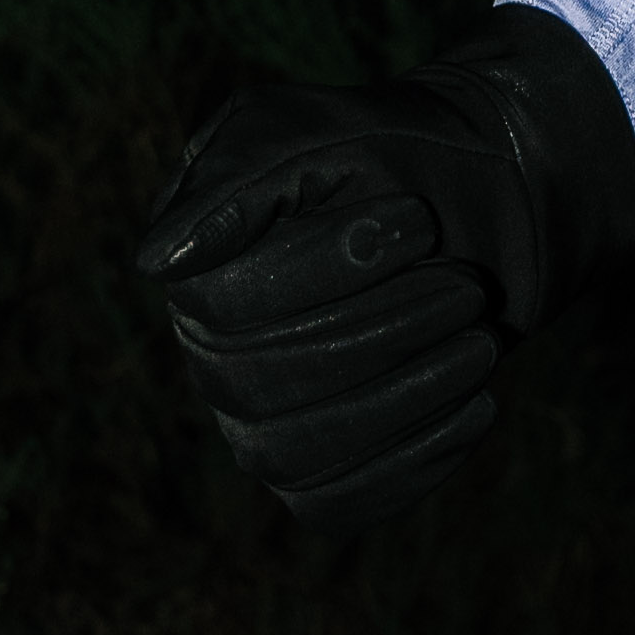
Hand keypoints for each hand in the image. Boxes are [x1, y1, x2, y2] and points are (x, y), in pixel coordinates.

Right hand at [133, 7, 634, 537]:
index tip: (415, 220)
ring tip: (479, 341)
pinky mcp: (316, 483)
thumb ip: (231, 181)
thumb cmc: (387, 154)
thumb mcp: (310, 129)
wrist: (480, 198)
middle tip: (465, 288)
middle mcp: (212, 363)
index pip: (229, 303)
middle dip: (387, 331)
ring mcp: (259, 432)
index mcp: (196, 277)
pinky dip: (415, 461)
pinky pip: (340, 504)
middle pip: (272, 380)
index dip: (329, 267)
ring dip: (411, 396)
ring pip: (305, 450)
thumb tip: (154, 263)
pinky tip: (475, 405)